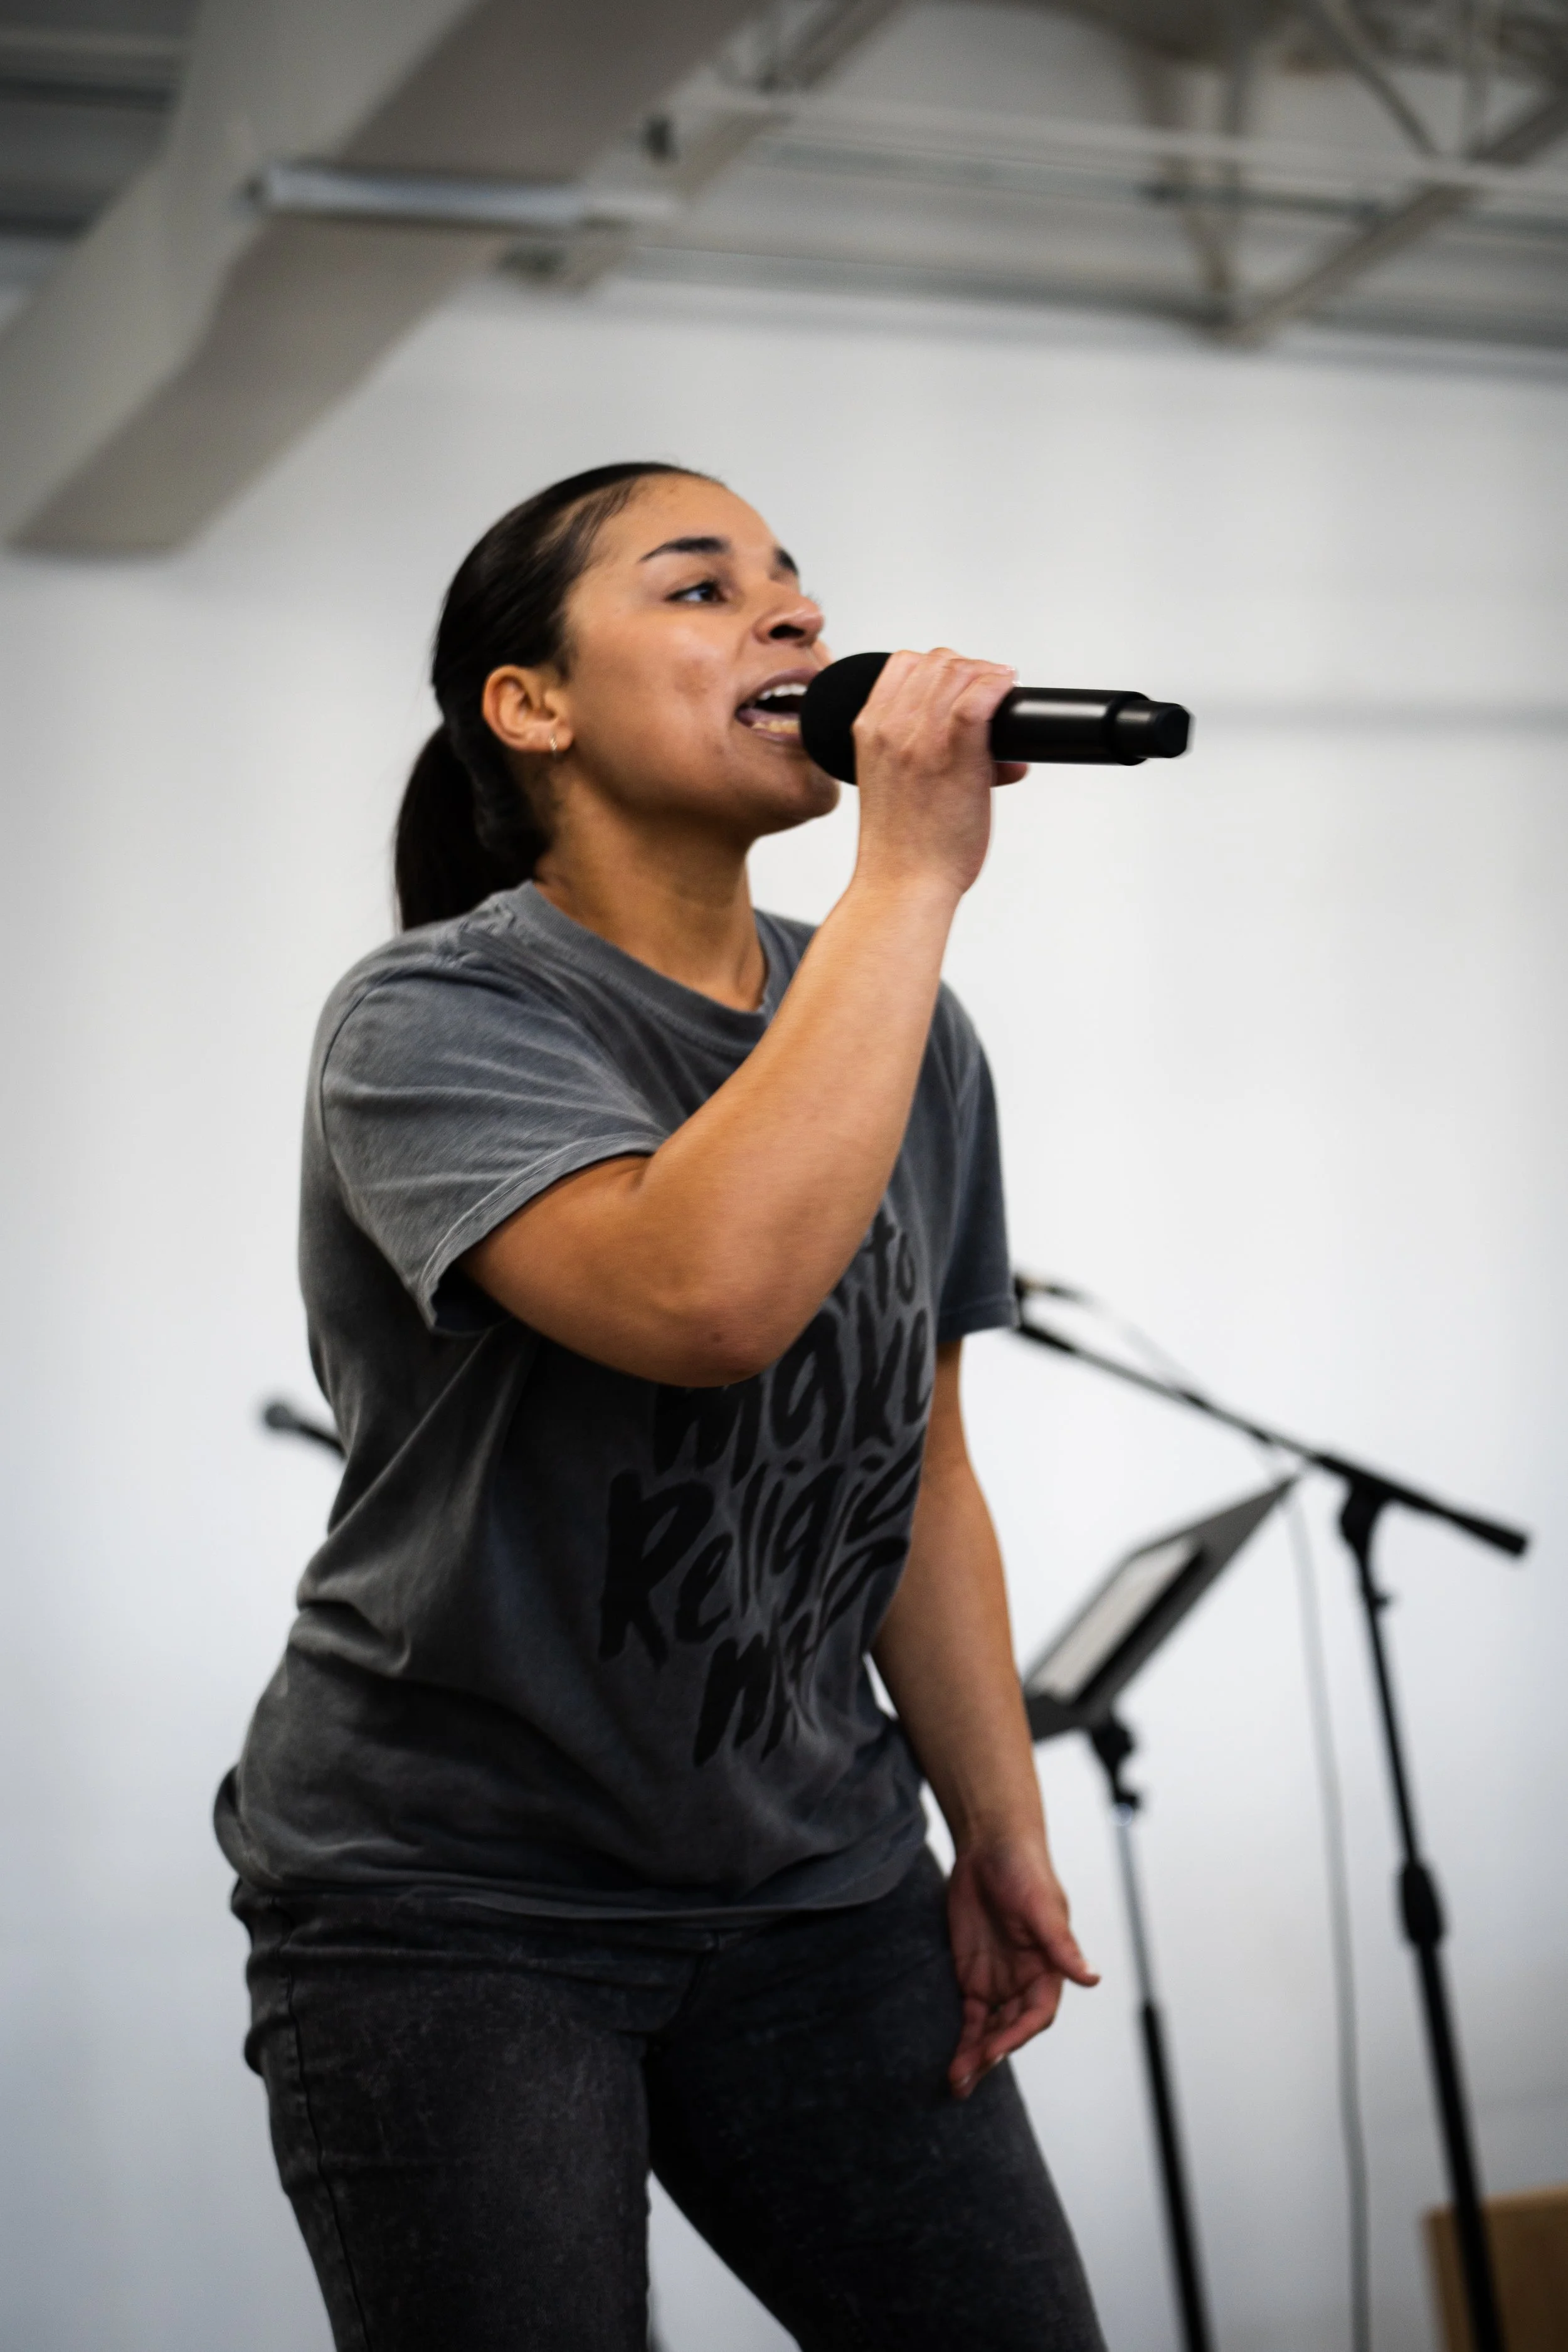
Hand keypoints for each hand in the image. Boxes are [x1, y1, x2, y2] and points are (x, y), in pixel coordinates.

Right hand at [850, 648, 1027, 900]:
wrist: (902, 883)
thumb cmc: (902, 846)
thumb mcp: (888, 782)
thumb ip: (912, 748)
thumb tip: (969, 734)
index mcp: (869, 729)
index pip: (903, 664)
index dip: (939, 667)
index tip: (961, 685)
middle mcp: (890, 726)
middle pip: (936, 662)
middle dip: (969, 670)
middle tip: (989, 692)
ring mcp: (921, 737)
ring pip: (959, 671)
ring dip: (988, 677)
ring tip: (1002, 694)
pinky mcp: (955, 752)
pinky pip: (980, 696)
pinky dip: (999, 686)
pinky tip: (1008, 692)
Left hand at [946, 1836, 1098, 2099]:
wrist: (988, 1845)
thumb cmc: (1023, 1868)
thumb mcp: (1042, 1906)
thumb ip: (1061, 1945)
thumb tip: (1092, 1978)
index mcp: (1048, 1969)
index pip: (1037, 2015)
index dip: (1017, 2036)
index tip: (993, 2050)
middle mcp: (1025, 1981)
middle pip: (1010, 2029)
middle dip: (991, 2055)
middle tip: (965, 2078)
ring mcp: (998, 1981)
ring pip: (989, 2029)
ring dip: (975, 2056)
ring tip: (956, 2084)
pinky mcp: (972, 1975)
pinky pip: (969, 2015)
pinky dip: (963, 2038)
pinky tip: (953, 2061)